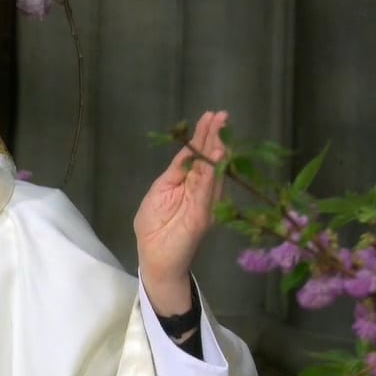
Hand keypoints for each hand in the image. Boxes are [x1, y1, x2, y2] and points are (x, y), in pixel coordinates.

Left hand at [134, 109, 227, 315]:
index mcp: (184, 183)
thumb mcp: (158, 196)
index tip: (210, 117)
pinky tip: (218, 154)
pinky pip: (209, 190)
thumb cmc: (153, 229)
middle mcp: (198, 190)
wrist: (156, 260)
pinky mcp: (203, 214)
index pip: (194, 156)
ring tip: (221, 127)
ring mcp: (203, 202)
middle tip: (221, 115)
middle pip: (207, 159)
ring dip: (217, 149)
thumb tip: (189, 154)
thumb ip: (175, 175)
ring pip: (212, 171)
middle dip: (213, 136)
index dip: (201, 137)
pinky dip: (214, 172)